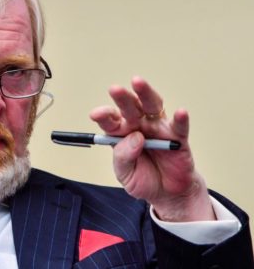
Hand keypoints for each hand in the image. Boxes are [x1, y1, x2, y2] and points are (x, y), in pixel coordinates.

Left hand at [90, 76, 214, 221]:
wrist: (167, 194)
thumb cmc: (144, 179)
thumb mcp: (125, 173)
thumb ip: (124, 157)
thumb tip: (135, 138)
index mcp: (122, 133)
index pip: (111, 120)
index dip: (104, 116)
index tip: (96, 115)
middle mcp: (140, 126)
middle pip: (130, 107)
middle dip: (122, 98)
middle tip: (115, 90)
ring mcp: (159, 129)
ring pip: (153, 107)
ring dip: (145, 94)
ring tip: (138, 83)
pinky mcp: (178, 138)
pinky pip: (179, 127)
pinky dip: (180, 119)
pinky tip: (180, 112)